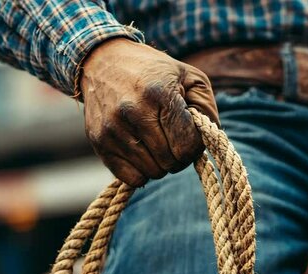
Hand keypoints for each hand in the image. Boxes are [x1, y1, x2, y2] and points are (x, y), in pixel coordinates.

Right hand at [80, 38, 217, 186]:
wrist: (103, 62)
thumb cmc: (154, 72)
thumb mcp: (189, 77)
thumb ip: (207, 109)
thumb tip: (208, 140)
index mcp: (159, 94)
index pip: (188, 145)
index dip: (195, 146)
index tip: (190, 135)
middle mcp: (132, 112)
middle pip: (171, 162)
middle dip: (179, 156)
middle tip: (173, 139)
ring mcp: (112, 130)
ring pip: (153, 173)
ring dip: (161, 164)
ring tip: (156, 142)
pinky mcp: (99, 143)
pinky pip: (132, 179)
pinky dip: (141, 171)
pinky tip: (141, 152)